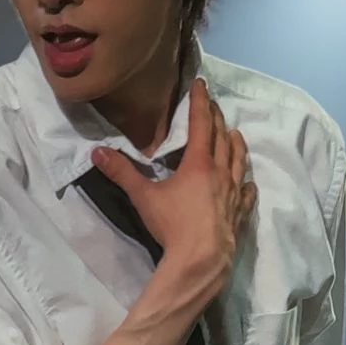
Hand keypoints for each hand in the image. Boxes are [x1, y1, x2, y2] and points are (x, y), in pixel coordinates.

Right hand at [92, 79, 256, 296]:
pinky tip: (249, 183)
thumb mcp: (143, 197)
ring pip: (239, 162)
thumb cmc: (173, 225)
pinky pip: (247, 195)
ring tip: (235, 134)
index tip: (201, 85)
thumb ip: (121, 173)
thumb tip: (96, 152)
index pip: (201, 124)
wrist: (201, 259)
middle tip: (214, 105)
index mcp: (199, 164)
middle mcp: (221, 174)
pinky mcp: (239, 214)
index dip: (200, 103)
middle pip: (222, 139)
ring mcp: (234, 194)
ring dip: (236, 146)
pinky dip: (247, 184)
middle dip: (217, 119)